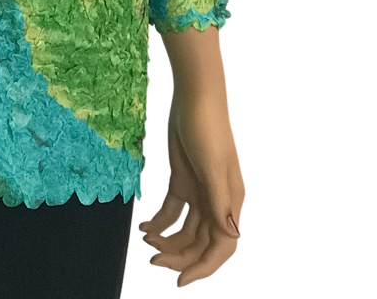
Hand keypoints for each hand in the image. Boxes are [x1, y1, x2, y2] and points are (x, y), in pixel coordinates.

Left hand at [138, 31, 243, 284]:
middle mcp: (217, 201)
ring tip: (146, 240)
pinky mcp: (183, 179)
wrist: (194, 96)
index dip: (203, 267)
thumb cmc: (208, 128)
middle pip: (200, 242)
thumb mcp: (213, 165)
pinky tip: (144, 227)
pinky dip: (160, 222)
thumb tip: (231, 233)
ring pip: (186, 229)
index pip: (221, 247)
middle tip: (152, 257)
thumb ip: (220, 201)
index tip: (180, 280)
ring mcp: (199, 190)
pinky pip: (173, 210)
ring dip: (168, 240)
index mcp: (229, 202)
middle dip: (179, 255)